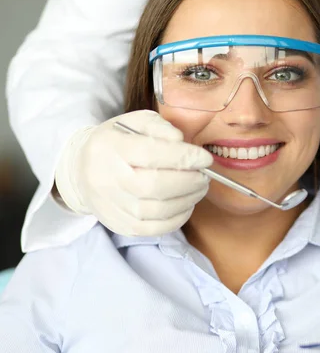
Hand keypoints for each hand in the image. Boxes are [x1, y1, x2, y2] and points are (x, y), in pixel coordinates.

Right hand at [55, 110, 212, 235]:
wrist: (81, 169)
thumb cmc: (117, 142)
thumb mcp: (136, 122)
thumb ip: (160, 127)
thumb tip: (180, 141)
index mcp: (110, 147)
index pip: (151, 153)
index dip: (184, 157)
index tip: (205, 158)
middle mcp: (107, 178)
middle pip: (154, 186)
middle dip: (189, 182)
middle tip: (204, 176)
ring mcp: (111, 205)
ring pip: (156, 210)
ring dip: (187, 200)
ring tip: (199, 189)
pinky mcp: (118, 224)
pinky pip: (154, 229)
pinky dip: (177, 219)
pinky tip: (186, 205)